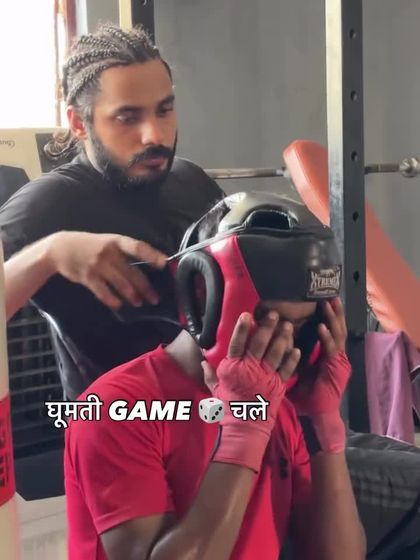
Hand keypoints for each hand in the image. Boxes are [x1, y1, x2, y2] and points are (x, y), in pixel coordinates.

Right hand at [45, 231, 167, 309]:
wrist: (60, 248)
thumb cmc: (89, 245)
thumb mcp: (107, 242)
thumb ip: (123, 252)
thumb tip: (146, 265)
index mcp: (116, 241)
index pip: (138, 247)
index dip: (152, 255)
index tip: (164, 264)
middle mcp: (109, 253)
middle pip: (132, 272)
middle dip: (145, 287)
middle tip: (154, 298)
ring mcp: (98, 266)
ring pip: (121, 284)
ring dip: (132, 295)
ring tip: (139, 302)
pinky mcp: (88, 277)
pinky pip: (104, 292)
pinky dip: (112, 300)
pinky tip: (118, 304)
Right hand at [202, 311, 300, 471]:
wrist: (245, 428)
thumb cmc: (228, 408)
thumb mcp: (216, 390)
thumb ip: (210, 374)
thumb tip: (202, 362)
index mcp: (234, 368)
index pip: (236, 343)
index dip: (241, 329)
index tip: (246, 315)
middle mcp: (250, 369)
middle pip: (259, 344)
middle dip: (267, 327)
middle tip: (274, 315)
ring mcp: (265, 376)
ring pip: (276, 353)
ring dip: (282, 338)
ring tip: (288, 326)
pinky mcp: (278, 385)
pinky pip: (287, 369)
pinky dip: (292, 359)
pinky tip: (296, 349)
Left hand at [289, 298, 350, 415]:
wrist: (317, 414)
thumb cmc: (306, 395)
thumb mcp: (298, 370)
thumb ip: (292, 355)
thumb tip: (276, 341)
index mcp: (328, 355)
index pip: (330, 330)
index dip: (329, 316)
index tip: (324, 301)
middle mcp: (336, 356)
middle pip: (337, 329)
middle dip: (335, 312)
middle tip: (331, 296)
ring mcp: (338, 362)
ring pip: (337, 335)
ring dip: (332, 319)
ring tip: (328, 304)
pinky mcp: (336, 369)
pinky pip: (332, 350)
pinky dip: (327, 338)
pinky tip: (321, 327)